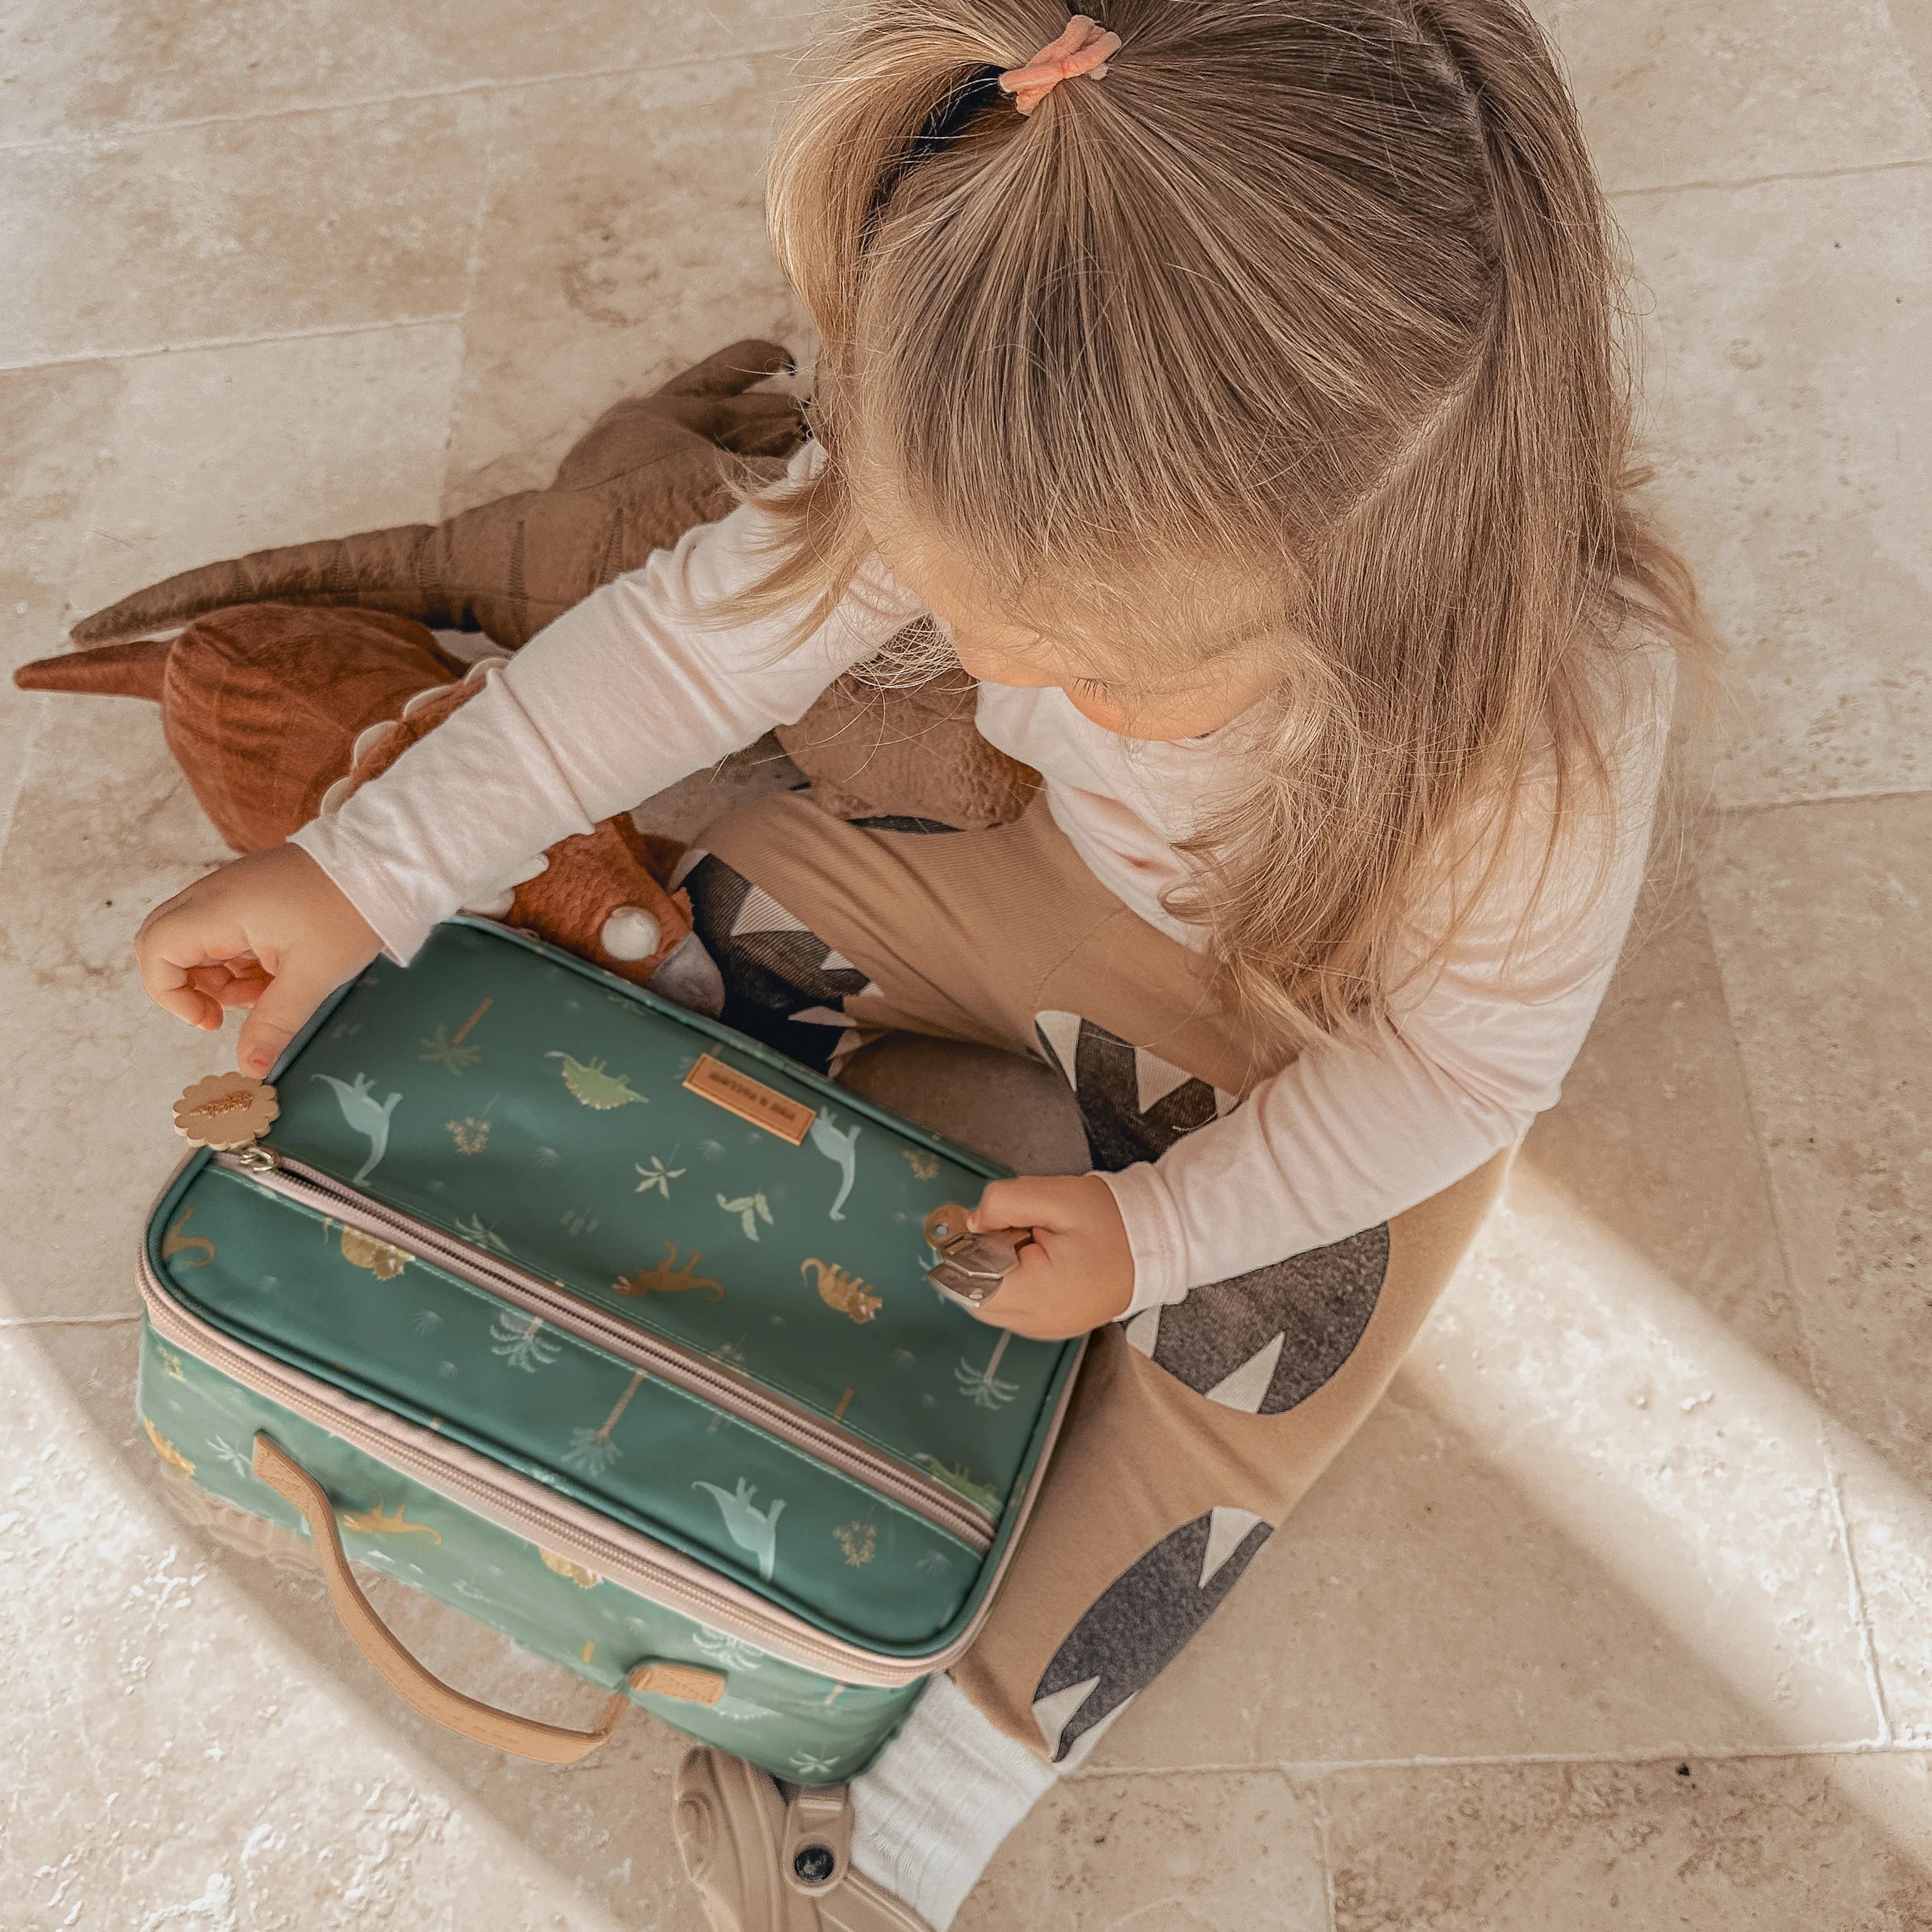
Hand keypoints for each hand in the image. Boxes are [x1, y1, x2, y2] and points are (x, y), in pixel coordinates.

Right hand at [135, 844, 381, 1076]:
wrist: (384, 864)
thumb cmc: (348, 911)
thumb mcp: (312, 976)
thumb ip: (274, 1023)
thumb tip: (249, 1069)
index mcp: (217, 909)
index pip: (155, 952)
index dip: (171, 996)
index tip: (211, 1021)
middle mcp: (213, 895)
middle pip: (166, 945)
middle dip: (193, 987)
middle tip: (232, 1011)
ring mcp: (231, 892)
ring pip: (199, 944)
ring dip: (225, 978)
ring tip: (273, 990)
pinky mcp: (251, 895)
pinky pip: (226, 934)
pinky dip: (243, 961)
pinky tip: (280, 973)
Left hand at [965, 1174, 1134, 1339]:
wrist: (1157, 1245)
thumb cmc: (1112, 1222)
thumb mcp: (1058, 1196)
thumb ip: (1005, 1202)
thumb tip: (972, 1221)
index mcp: (1037, 1293)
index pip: (968, 1281)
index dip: (970, 1248)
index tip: (995, 1226)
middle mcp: (1036, 1323)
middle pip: (974, 1293)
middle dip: (984, 1259)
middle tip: (1020, 1233)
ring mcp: (1044, 1330)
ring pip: (990, 1302)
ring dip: (998, 1271)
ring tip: (1033, 1247)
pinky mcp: (1050, 1327)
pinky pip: (1012, 1307)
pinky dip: (1015, 1283)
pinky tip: (1042, 1262)